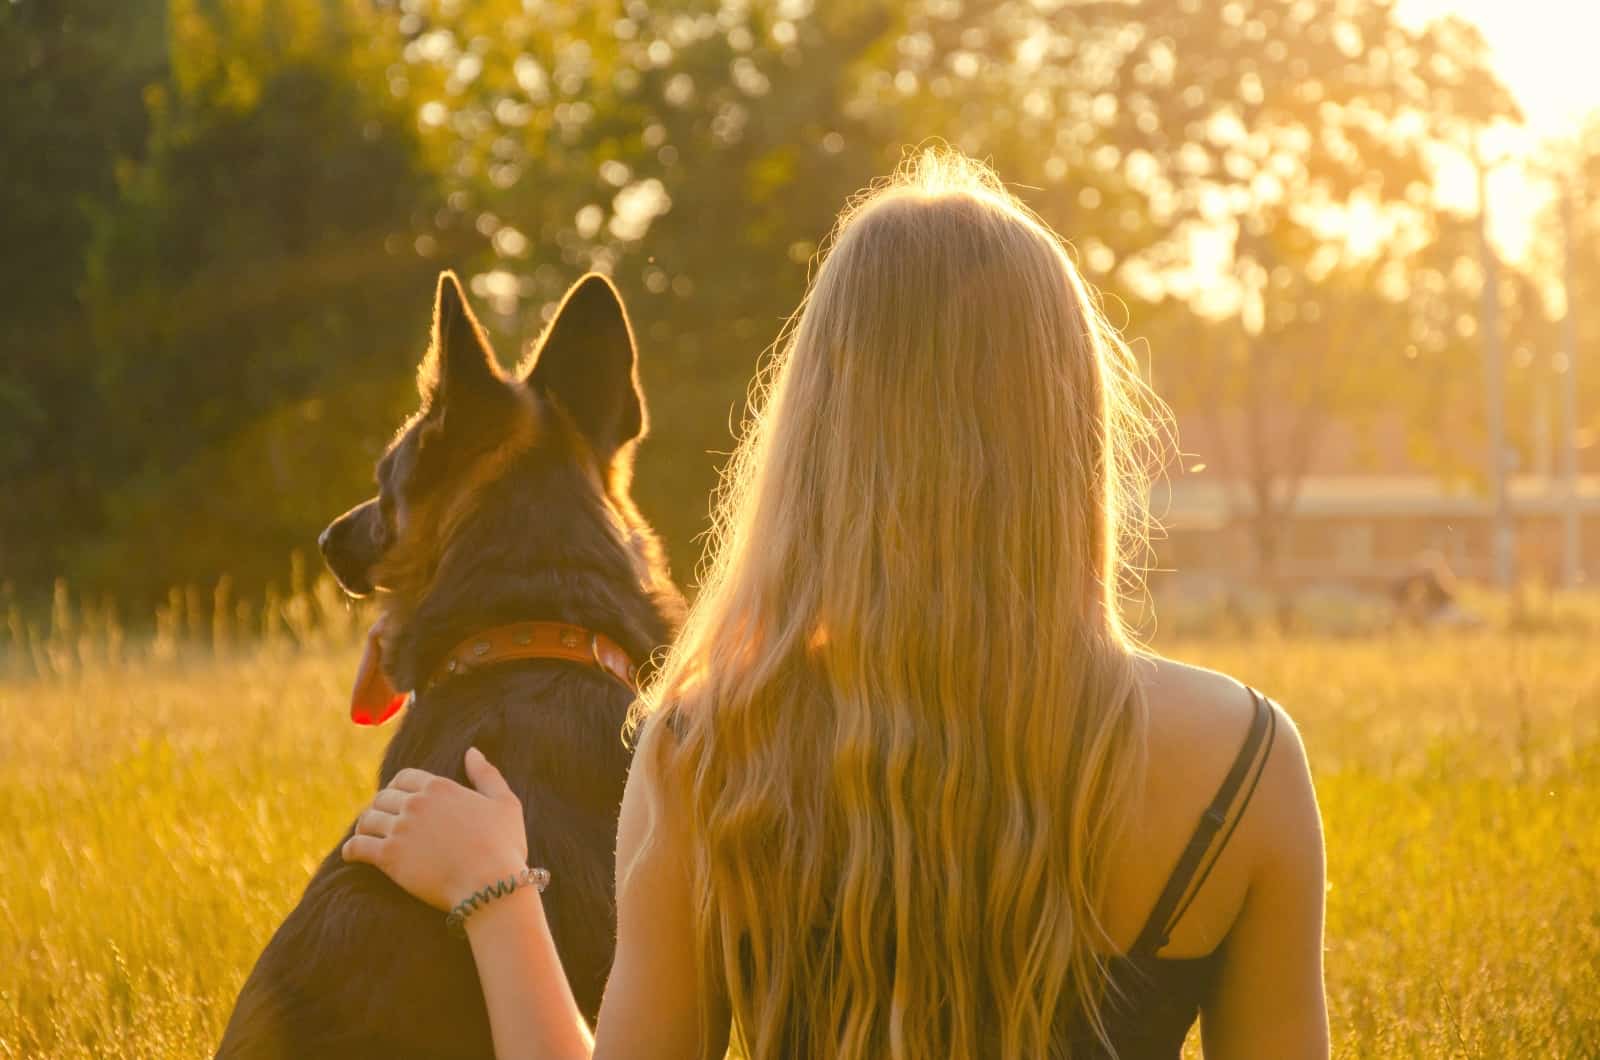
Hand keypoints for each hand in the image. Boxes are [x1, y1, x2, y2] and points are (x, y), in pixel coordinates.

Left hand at [342, 747, 528, 910]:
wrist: (490, 884)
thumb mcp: (505, 803)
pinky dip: (351, 849)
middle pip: (383, 797)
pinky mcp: (389, 856)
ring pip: (367, 820)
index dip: (397, 788)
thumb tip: (472, 751)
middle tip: (381, 820)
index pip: (404, 777)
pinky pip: (357, 846)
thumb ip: (486, 774)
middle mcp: (415, 803)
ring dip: (364, 827)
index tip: (397, 800)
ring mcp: (400, 828)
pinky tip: (351, 854)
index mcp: (439, 786)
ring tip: (365, 836)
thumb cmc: (503, 846)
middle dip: (380, 807)